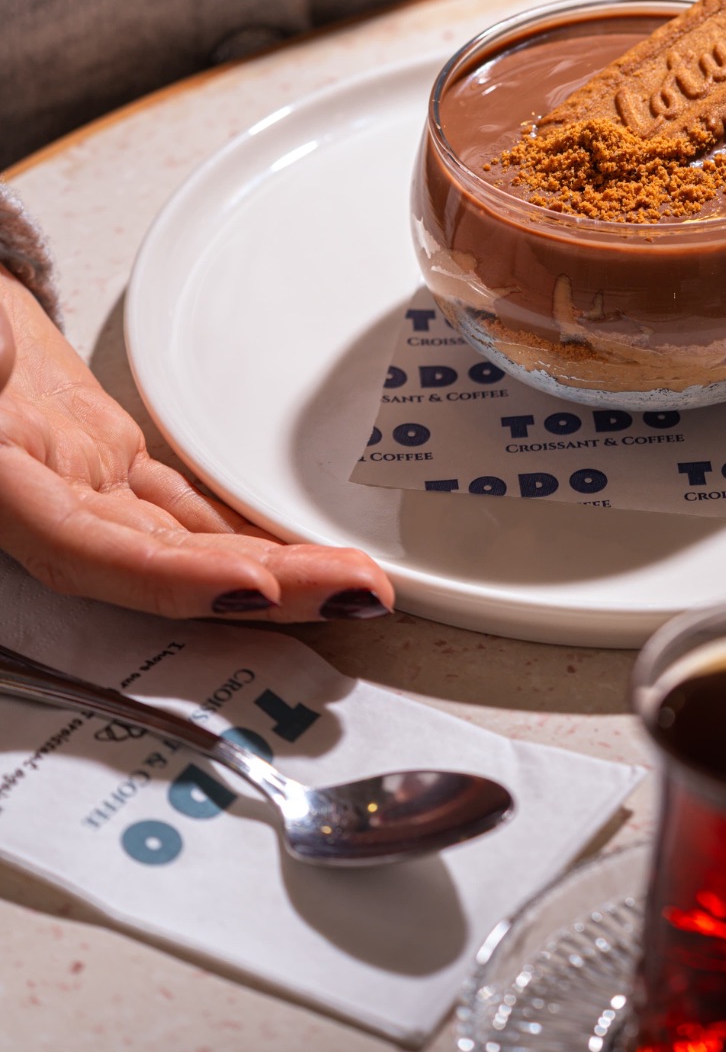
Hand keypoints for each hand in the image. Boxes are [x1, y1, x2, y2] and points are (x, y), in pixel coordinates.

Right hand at [0, 273, 394, 620]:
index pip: (89, 549)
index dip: (171, 579)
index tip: (254, 585)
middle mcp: (42, 504)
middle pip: (159, 566)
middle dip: (262, 587)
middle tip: (356, 592)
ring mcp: (78, 484)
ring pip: (182, 541)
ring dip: (273, 566)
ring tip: (356, 580)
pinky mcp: (103, 459)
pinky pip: (178, 507)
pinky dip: (239, 529)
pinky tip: (300, 552)